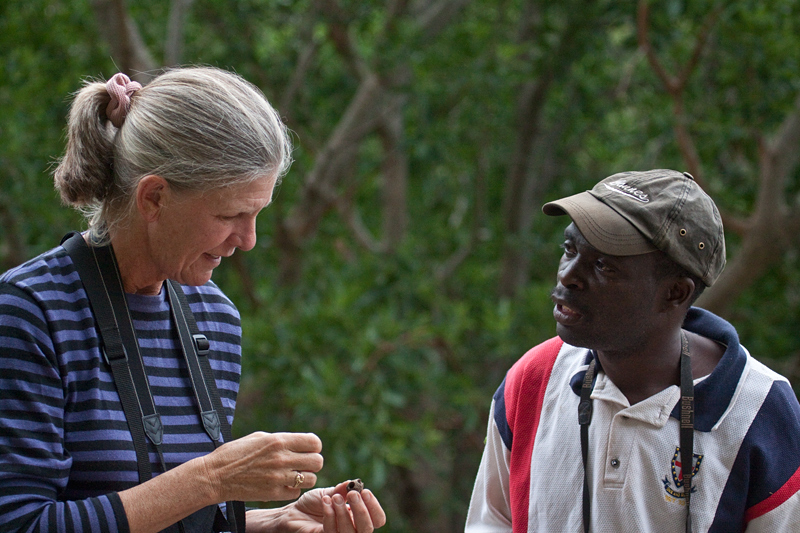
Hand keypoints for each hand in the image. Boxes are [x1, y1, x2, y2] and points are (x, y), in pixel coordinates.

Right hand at [201, 431, 322, 502]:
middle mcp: (282, 458)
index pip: (314, 443)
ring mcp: (278, 478)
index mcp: (278, 441)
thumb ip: (281, 440)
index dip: (313, 446)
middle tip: (302, 463)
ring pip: (311, 479)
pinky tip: (282, 485)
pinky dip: (291, 489)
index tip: (306, 449)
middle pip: (318, 462)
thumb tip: (299, 443)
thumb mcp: (259, 437)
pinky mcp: (273, 494)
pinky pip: (296, 492)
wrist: (215, 475)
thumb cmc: (235, 453)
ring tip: (293, 475)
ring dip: (304, 477)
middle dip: (312, 462)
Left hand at [247, 481, 385, 532]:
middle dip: (362, 511)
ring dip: (344, 513)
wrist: (291, 513)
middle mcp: (351, 530)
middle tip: (352, 495)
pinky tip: (325, 502)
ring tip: (334, 498)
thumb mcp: (331, 493)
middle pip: (368, 529)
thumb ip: (344, 490)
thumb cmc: (312, 504)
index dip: (374, 507)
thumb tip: (356, 483)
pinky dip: (330, 516)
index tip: (365, 491)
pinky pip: (332, 532)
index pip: (377, 519)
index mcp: (358, 518)